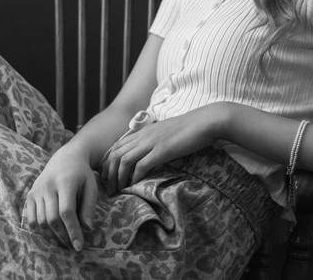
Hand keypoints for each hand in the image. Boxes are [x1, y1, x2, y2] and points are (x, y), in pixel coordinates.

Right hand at [23, 146, 97, 251]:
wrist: (66, 158)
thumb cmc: (82, 174)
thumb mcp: (91, 186)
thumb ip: (89, 206)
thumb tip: (87, 228)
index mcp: (65, 182)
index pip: (67, 211)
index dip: (72, 230)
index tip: (79, 245)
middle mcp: (48, 185)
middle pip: (52, 219)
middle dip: (62, 235)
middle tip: (71, 245)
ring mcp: (37, 190)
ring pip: (41, 221)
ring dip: (52, 234)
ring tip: (63, 238)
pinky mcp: (30, 195)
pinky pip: (31, 218)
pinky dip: (39, 228)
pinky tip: (50, 231)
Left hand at [101, 103, 226, 195]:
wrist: (205, 121)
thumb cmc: (189, 129)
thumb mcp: (166, 133)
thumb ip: (154, 141)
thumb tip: (149, 155)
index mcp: (144, 131)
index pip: (116, 146)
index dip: (108, 162)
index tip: (108, 177)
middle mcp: (144, 136)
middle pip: (115, 154)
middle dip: (109, 174)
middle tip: (109, 189)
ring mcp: (152, 142)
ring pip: (124, 160)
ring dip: (119, 178)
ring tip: (118, 191)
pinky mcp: (162, 150)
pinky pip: (141, 165)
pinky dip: (134, 177)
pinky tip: (134, 185)